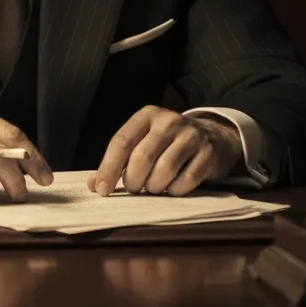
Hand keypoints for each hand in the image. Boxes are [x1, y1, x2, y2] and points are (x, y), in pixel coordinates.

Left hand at [87, 106, 241, 196]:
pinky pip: (185, 181)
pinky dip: (175, 191)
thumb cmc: (166, 143)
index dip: (109, 167)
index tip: (102, 189)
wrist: (211, 136)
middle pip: (142, 157)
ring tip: (153, 187)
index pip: (122, 141)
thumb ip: (118, 161)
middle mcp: (169, 121)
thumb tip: (94, 185)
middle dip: (133, 180)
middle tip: (133, 188)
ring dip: (154, 187)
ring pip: (164, 170)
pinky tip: (173, 187)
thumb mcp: (142, 141)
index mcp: (146, 115)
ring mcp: (191, 136)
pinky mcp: (208, 153)